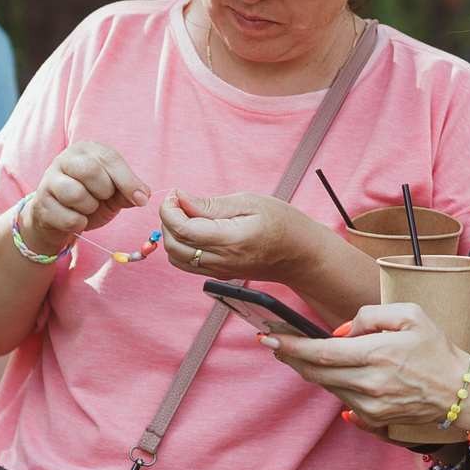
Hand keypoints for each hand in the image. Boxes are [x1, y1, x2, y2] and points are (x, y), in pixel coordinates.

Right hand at [21, 142, 152, 257]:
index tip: (141, 198)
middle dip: (104, 191)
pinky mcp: (41, 203)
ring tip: (87, 207)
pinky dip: (79, 223)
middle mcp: (65, 159)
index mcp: (87, 150)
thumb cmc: (90, 199)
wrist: (59, 219)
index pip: (109, 158)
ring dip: (90, 208)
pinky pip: (68, 218)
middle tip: (103, 198)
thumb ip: (129, 191)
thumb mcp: (113, 193)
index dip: (128, 180)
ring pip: (76, 194)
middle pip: (89, 170)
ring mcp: (49, 180)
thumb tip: (144, 194)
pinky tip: (76, 218)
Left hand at [158, 192, 319, 282]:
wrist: (301, 255)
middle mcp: (222, 260)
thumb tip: (180, 199)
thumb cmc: (283, 224)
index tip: (175, 195)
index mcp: (230, 240)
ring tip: (187, 215)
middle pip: (174, 246)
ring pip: (177, 258)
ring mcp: (219, 271)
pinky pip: (188, 264)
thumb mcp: (249, 202)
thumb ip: (211, 204)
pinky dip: (182, 246)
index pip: (182, 230)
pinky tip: (195, 229)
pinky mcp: (219, 274)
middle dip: (167, 221)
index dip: (169, 210)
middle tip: (179, 202)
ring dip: (172, 235)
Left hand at [262, 303, 469, 432]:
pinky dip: (333, 384)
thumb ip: (370, 315)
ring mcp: (371, 406)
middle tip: (275, 344)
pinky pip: (341, 400)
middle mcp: (370, 384)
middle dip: (291, 358)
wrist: (461, 393)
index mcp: (378, 354)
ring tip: (303, 354)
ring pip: (327, 386)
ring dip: (311, 371)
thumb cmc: (437, 350)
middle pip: (316, 373)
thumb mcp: (410, 315)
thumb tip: (340, 331)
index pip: (321, 353)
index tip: (269, 338)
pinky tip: (334, 373)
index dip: (291, 346)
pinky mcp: (374, 419)